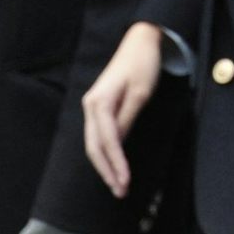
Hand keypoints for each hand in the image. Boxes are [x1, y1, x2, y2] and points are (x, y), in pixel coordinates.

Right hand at [81, 22, 163, 198]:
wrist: (140, 41)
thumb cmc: (143, 65)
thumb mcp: (140, 94)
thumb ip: (127, 120)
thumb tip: (118, 146)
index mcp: (99, 103)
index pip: (107, 141)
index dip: (116, 164)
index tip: (125, 183)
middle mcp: (90, 105)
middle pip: (94, 146)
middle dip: (106, 171)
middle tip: (119, 191)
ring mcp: (92, 105)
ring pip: (93, 143)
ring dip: (104, 165)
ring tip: (116, 184)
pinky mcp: (98, 106)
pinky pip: (98, 134)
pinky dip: (105, 152)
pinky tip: (112, 165)